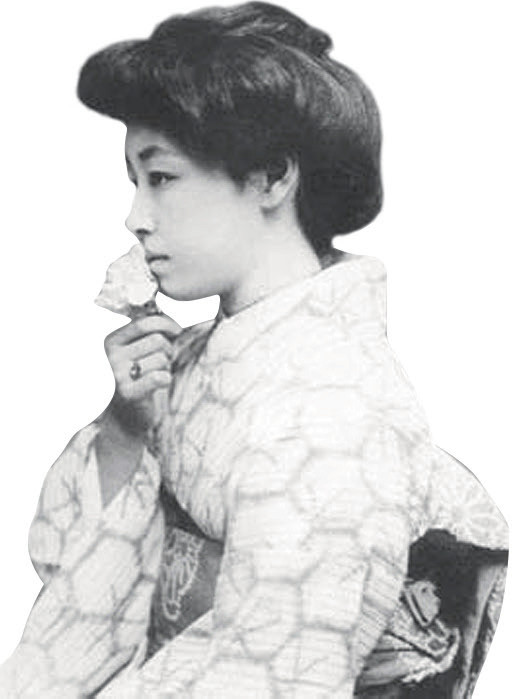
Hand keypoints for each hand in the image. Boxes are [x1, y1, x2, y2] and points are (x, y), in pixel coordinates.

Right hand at [104, 314, 181, 433]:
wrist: (124, 417)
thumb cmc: (136, 379)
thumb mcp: (137, 352)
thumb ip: (151, 334)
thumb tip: (183, 323)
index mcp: (111, 341)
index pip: (143, 323)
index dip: (166, 324)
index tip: (176, 331)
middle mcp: (111, 357)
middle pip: (157, 340)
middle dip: (168, 349)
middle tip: (164, 360)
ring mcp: (117, 376)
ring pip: (161, 358)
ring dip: (166, 366)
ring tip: (157, 373)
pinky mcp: (128, 394)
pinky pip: (160, 377)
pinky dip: (166, 379)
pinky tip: (159, 384)